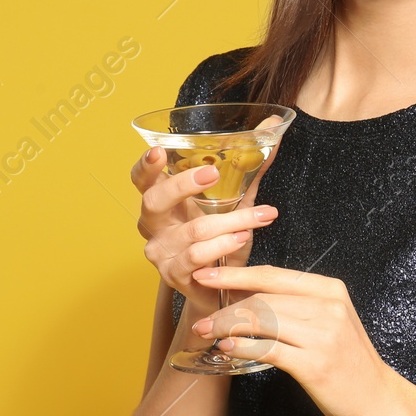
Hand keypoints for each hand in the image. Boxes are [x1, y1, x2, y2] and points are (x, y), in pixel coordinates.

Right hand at [129, 146, 278, 348]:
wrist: (223, 288)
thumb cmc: (222, 239)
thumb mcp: (235, 202)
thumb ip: (249, 168)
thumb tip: (273, 126)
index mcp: (163, 202)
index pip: (142, 181)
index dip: (145, 166)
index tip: (157, 151)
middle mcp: (154, 226)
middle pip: (154, 200)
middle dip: (183, 184)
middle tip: (212, 173)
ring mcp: (161, 252)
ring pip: (192, 230)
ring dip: (230, 221)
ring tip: (259, 217)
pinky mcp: (174, 274)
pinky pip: (197, 256)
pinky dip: (224, 245)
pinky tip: (241, 238)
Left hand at [189, 265, 399, 415]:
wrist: (378, 400)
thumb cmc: (347, 361)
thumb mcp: (329, 321)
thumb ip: (296, 305)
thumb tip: (245, 295)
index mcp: (329, 290)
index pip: (273, 274)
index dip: (236, 273)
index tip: (206, 275)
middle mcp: (328, 307)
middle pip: (263, 297)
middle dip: (225, 305)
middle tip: (200, 314)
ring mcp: (323, 335)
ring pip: (262, 320)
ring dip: (227, 326)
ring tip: (206, 332)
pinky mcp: (315, 364)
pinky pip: (269, 349)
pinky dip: (243, 347)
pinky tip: (227, 349)